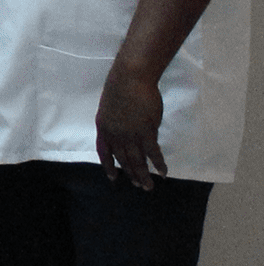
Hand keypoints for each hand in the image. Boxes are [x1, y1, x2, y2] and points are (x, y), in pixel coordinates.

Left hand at [96, 66, 167, 188]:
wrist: (130, 78)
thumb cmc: (121, 88)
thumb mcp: (110, 108)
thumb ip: (116, 124)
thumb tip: (127, 136)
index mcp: (103, 128)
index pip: (104, 152)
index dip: (108, 166)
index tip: (113, 178)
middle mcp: (115, 134)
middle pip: (123, 160)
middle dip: (131, 174)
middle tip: (138, 186)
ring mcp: (130, 134)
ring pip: (137, 160)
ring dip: (143, 175)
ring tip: (148, 187)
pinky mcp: (146, 131)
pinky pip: (153, 153)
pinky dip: (158, 164)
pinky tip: (162, 172)